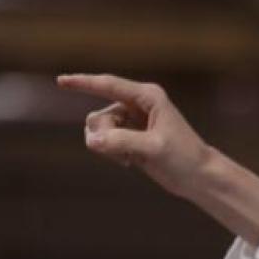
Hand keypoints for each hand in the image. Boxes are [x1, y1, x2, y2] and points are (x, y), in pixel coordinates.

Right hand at [56, 73, 211, 198]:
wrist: (197, 177)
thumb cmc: (183, 158)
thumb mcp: (153, 148)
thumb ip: (122, 141)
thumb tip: (92, 140)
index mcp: (148, 97)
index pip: (108, 85)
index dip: (83, 82)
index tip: (61, 81)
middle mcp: (138, 104)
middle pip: (99, 115)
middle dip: (103, 136)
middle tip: (121, 154)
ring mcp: (132, 121)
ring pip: (98, 129)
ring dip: (106, 147)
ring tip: (129, 159)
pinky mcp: (129, 137)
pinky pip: (104, 141)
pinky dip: (110, 153)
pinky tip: (130, 163)